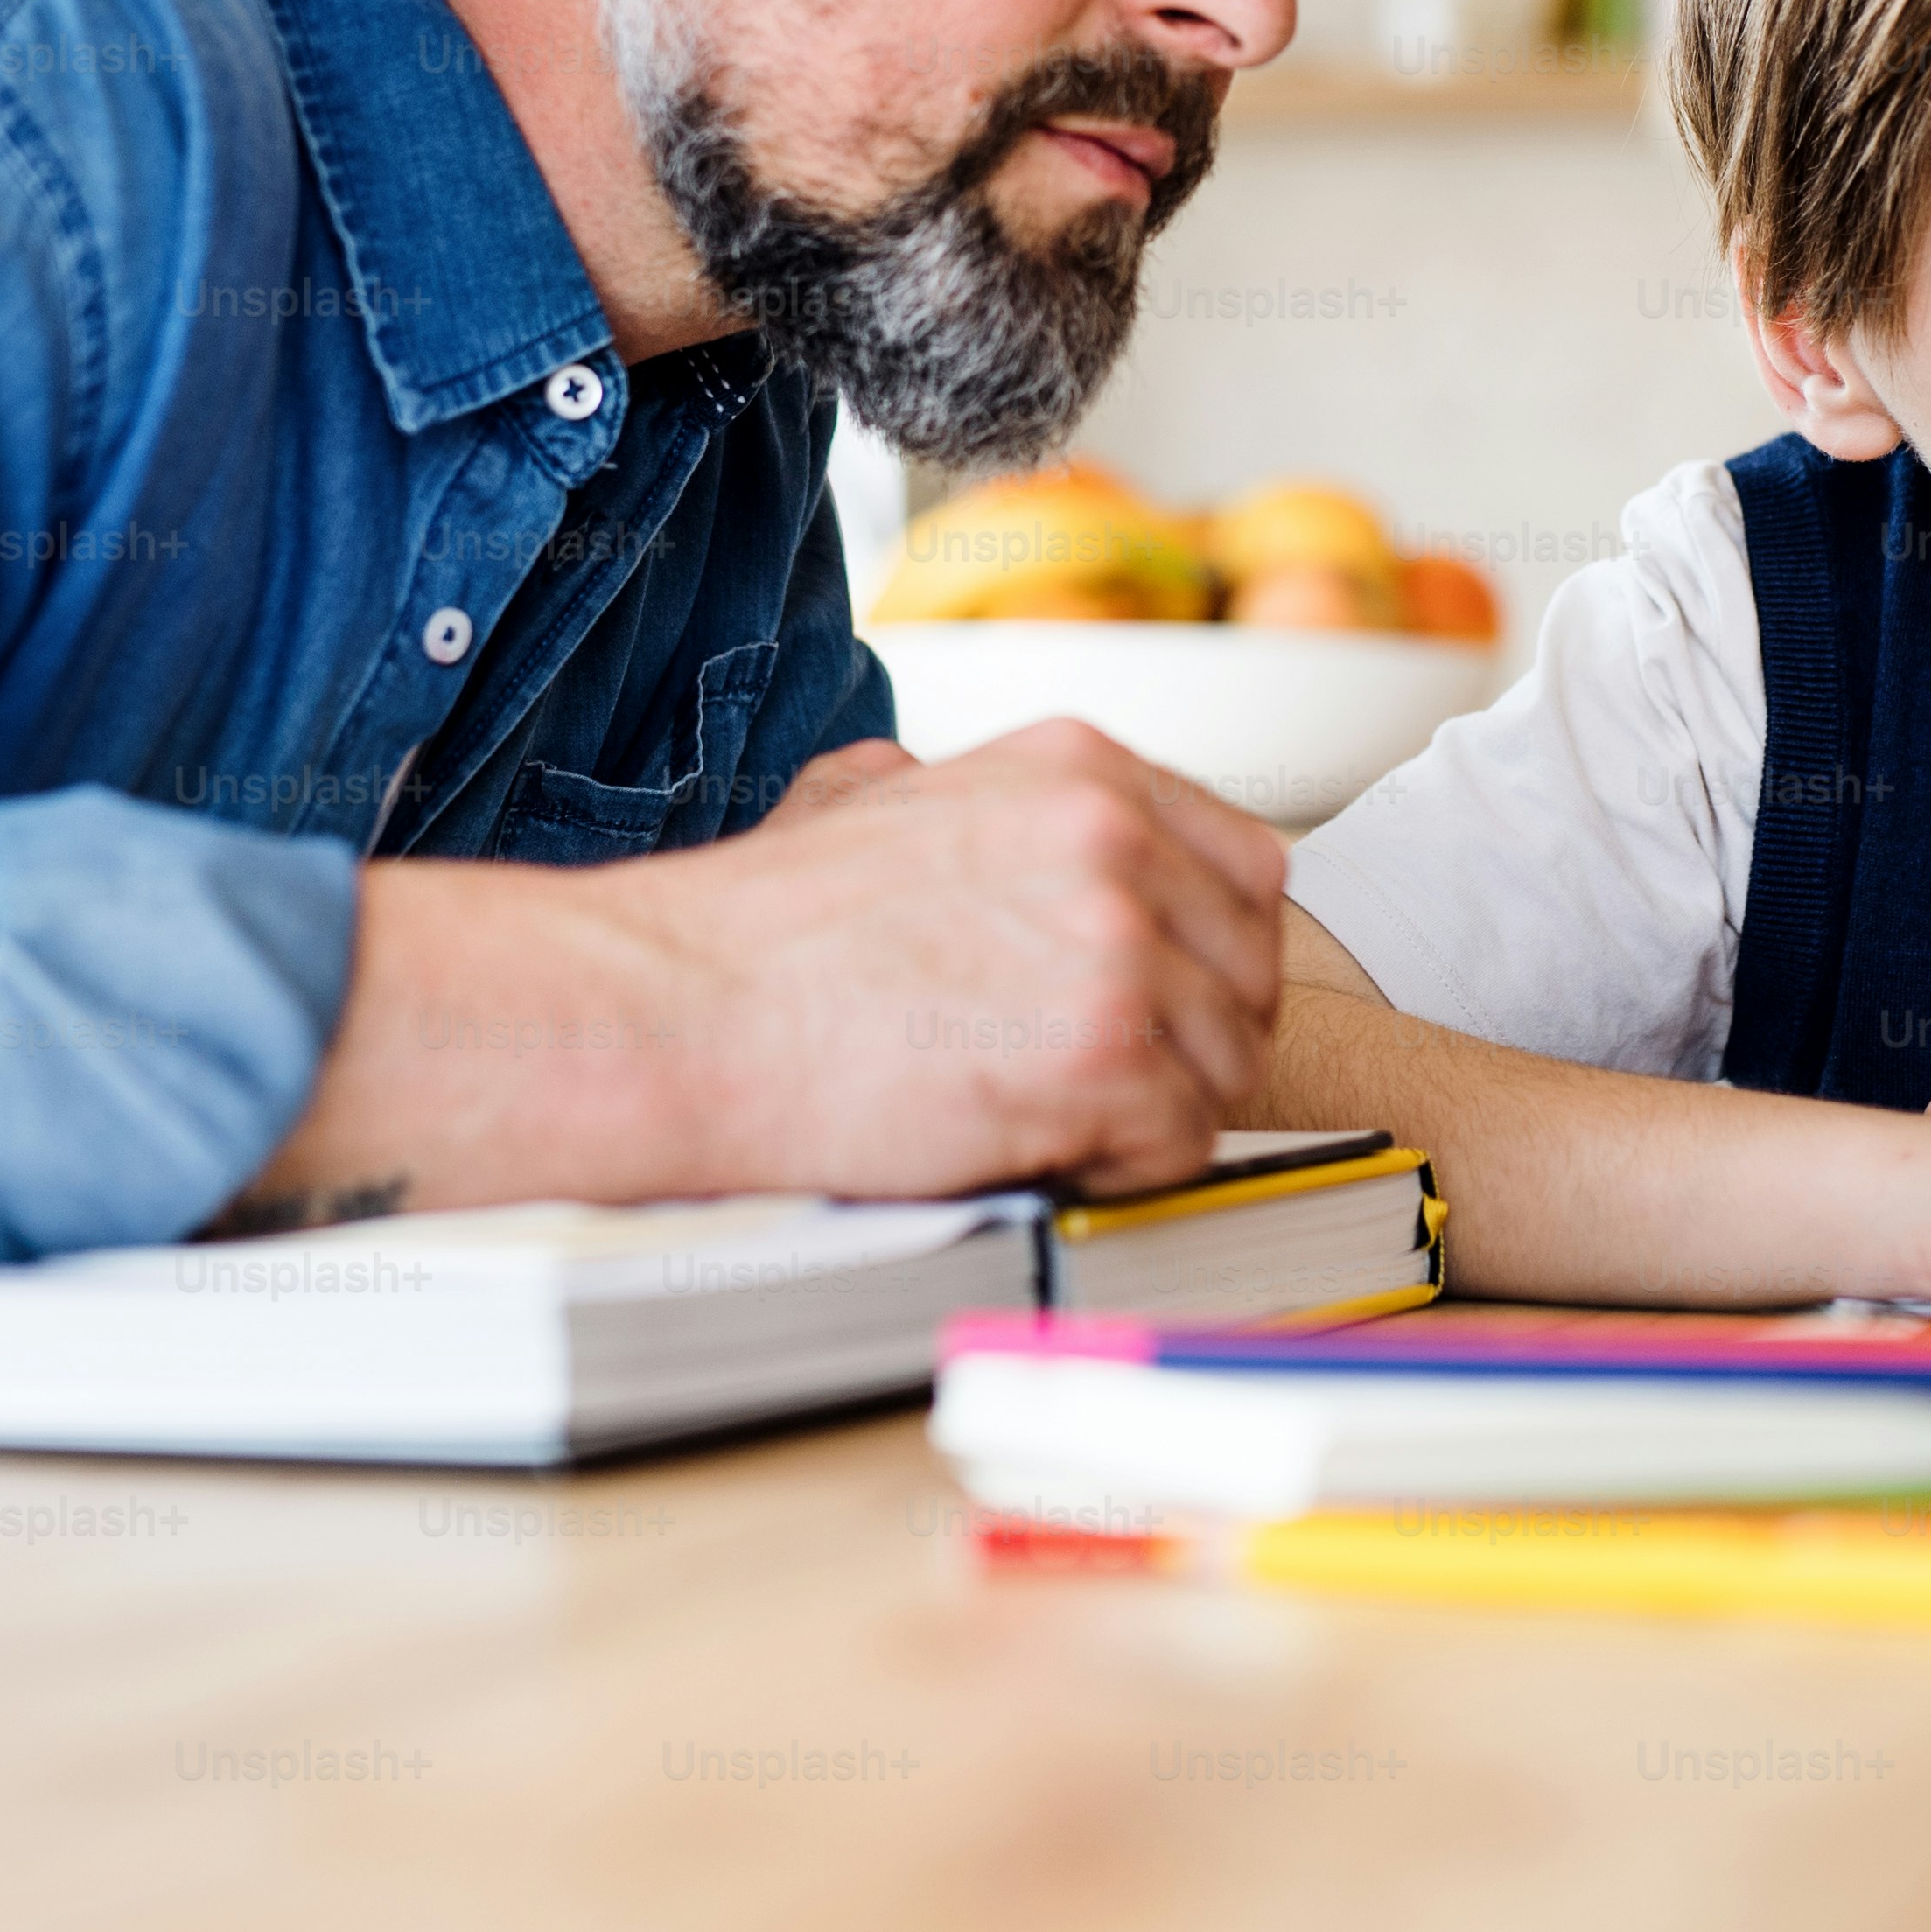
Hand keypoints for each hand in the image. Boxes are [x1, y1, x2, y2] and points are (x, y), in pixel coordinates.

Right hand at [619, 718, 1283, 1199]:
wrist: (676, 1012)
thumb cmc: (756, 932)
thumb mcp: (870, 795)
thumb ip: (972, 796)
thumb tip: (992, 814)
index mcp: (1079, 766)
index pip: (1247, 866)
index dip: (1211, 952)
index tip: (1159, 1002)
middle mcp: (1116, 838)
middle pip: (1254, 969)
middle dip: (1196, 1038)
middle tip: (1104, 1078)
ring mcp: (1118, 945)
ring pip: (1229, 1063)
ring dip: (1156, 1108)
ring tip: (1046, 1113)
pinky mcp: (1102, 1056)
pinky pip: (1188, 1139)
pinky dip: (1126, 1165)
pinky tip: (1039, 1149)